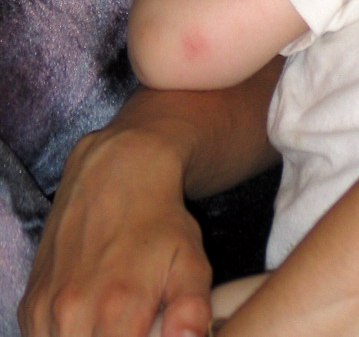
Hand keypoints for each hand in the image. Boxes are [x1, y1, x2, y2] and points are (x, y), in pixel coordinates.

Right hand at [19, 127, 211, 336]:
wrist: (117, 174)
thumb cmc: (160, 222)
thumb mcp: (191, 260)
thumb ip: (192, 309)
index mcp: (117, 309)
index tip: (148, 330)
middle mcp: (72, 314)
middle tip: (135, 323)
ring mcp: (45, 309)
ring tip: (115, 322)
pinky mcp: (29, 305)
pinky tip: (91, 319)